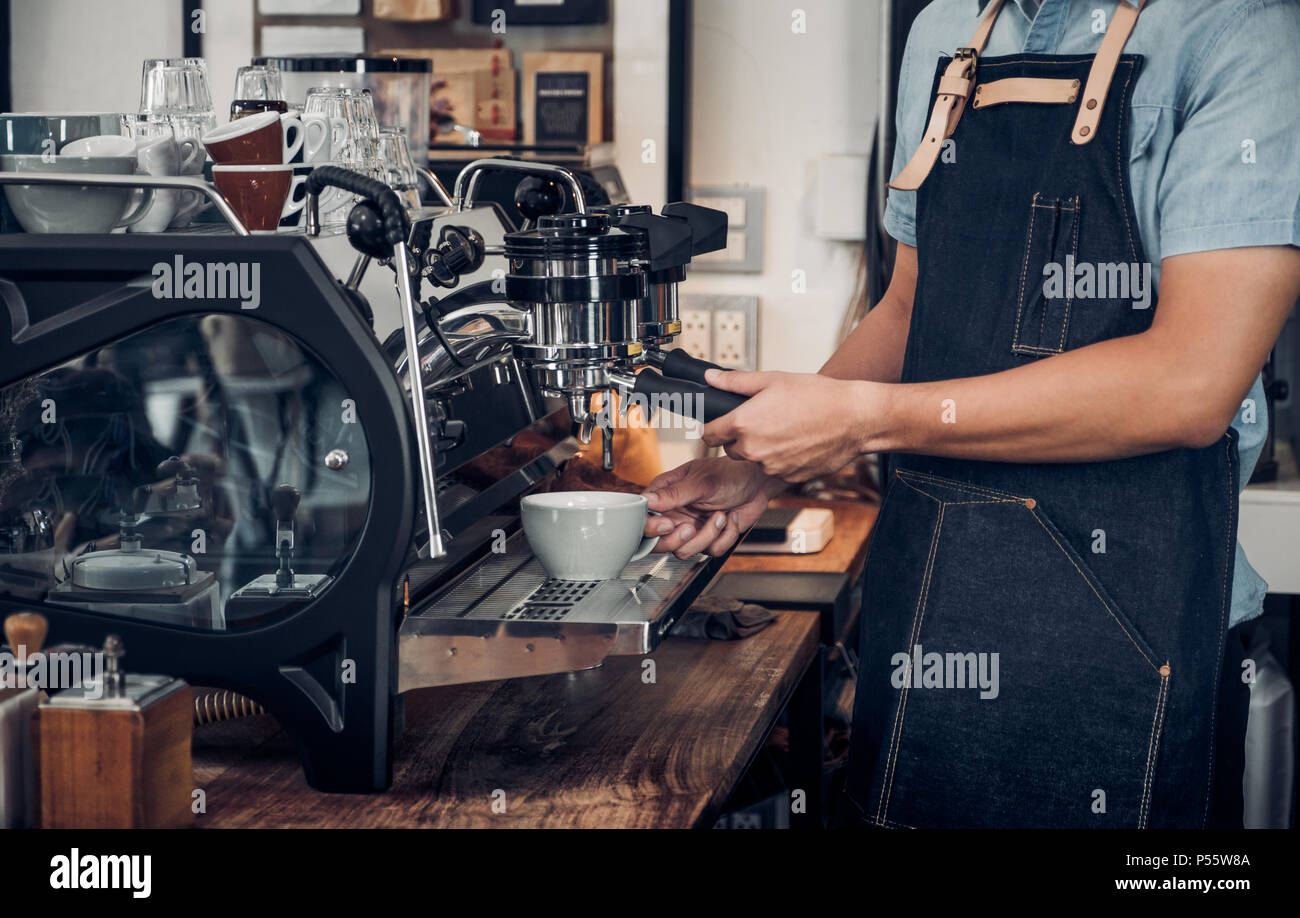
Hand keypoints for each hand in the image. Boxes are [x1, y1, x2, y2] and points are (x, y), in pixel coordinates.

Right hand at [642, 457, 780, 558]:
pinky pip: (709, 551)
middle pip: (658, 542)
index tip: (667, 524)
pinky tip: (730, 519)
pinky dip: (725, 536)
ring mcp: (691, 528)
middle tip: (689, 528)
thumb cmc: (730, 473)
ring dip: (708, 535)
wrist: (758, 483)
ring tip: (720, 516)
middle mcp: (675, 513)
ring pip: (684, 550)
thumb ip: (673, 494)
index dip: (651, 527)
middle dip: (676, 540)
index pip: (643, 517)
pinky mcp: (708, 538)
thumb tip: (647, 500)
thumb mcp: (701, 482)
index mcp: (666, 494)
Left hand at [702, 369, 878, 480]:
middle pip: (729, 449)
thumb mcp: (773, 380)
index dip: (713, 427)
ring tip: (785, 429)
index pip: (707, 436)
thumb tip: (711, 378)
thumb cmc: (817, 396)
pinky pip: (774, 470)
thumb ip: (736, 382)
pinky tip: (797, 442)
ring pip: (753, 460)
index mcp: (743, 424)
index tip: (720, 424)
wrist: (854, 418)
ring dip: (761, 449)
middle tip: (763, 420)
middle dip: (739, 437)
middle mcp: (753, 450)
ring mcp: (770, 467)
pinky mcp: (788, 477)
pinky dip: (780, 459)